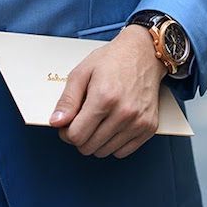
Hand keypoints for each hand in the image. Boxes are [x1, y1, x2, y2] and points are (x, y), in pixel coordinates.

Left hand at [49, 26, 166, 157]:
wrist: (144, 54)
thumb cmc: (111, 60)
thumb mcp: (82, 72)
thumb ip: (67, 100)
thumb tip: (56, 122)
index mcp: (104, 97)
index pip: (76, 135)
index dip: (66, 132)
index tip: (67, 124)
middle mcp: (124, 112)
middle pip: (89, 146)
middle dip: (79, 137)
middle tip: (80, 121)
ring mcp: (138, 122)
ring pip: (105, 152)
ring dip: (95, 141)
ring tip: (97, 121)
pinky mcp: (149, 127)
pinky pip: (123, 152)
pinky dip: (113, 144)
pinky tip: (111, 126)